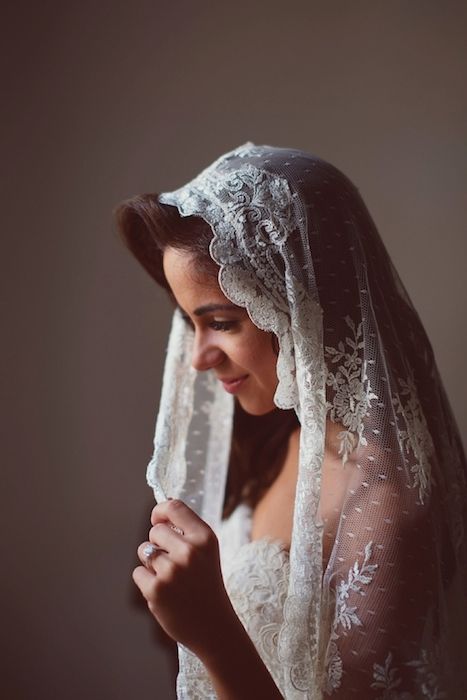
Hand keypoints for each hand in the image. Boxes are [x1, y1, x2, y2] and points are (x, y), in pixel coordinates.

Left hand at [133, 499, 234, 658]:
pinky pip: (138, 572)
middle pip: (155, 531)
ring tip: (170, 578)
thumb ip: (187, 531)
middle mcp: (189, 551)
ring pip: (144, 551)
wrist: (214, 626)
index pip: (174, 507)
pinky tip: (164, 592)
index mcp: (205, 538)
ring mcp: (172, 571)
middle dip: (158, 544)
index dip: (160, 511)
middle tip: (174, 563)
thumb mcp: (207, 552)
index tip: (157, 519)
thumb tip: (160, 511)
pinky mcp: (156, 590)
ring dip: (151, 563)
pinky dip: (146, 581)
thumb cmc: (207, 585)